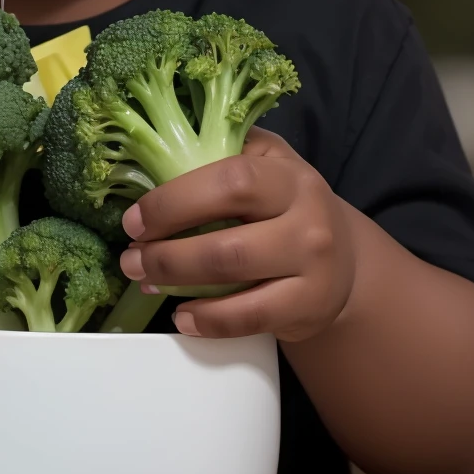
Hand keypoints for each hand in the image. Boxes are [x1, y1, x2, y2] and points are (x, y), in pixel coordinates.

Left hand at [117, 128, 355, 343]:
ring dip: (178, 284)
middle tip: (130, 257)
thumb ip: (220, 153)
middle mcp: (308, 221)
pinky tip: (181, 317)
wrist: (343, 258)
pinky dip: (209, 321)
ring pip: (235, 280)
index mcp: (289, 177)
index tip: (134, 220)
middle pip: (227, 242)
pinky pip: (250, 318)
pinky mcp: (309, 308)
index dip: (174, 201)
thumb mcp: (265, 164)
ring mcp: (313, 269)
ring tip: (145, 281)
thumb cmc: (285, 203)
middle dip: (166, 253)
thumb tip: (150, 159)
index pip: (229, 182)